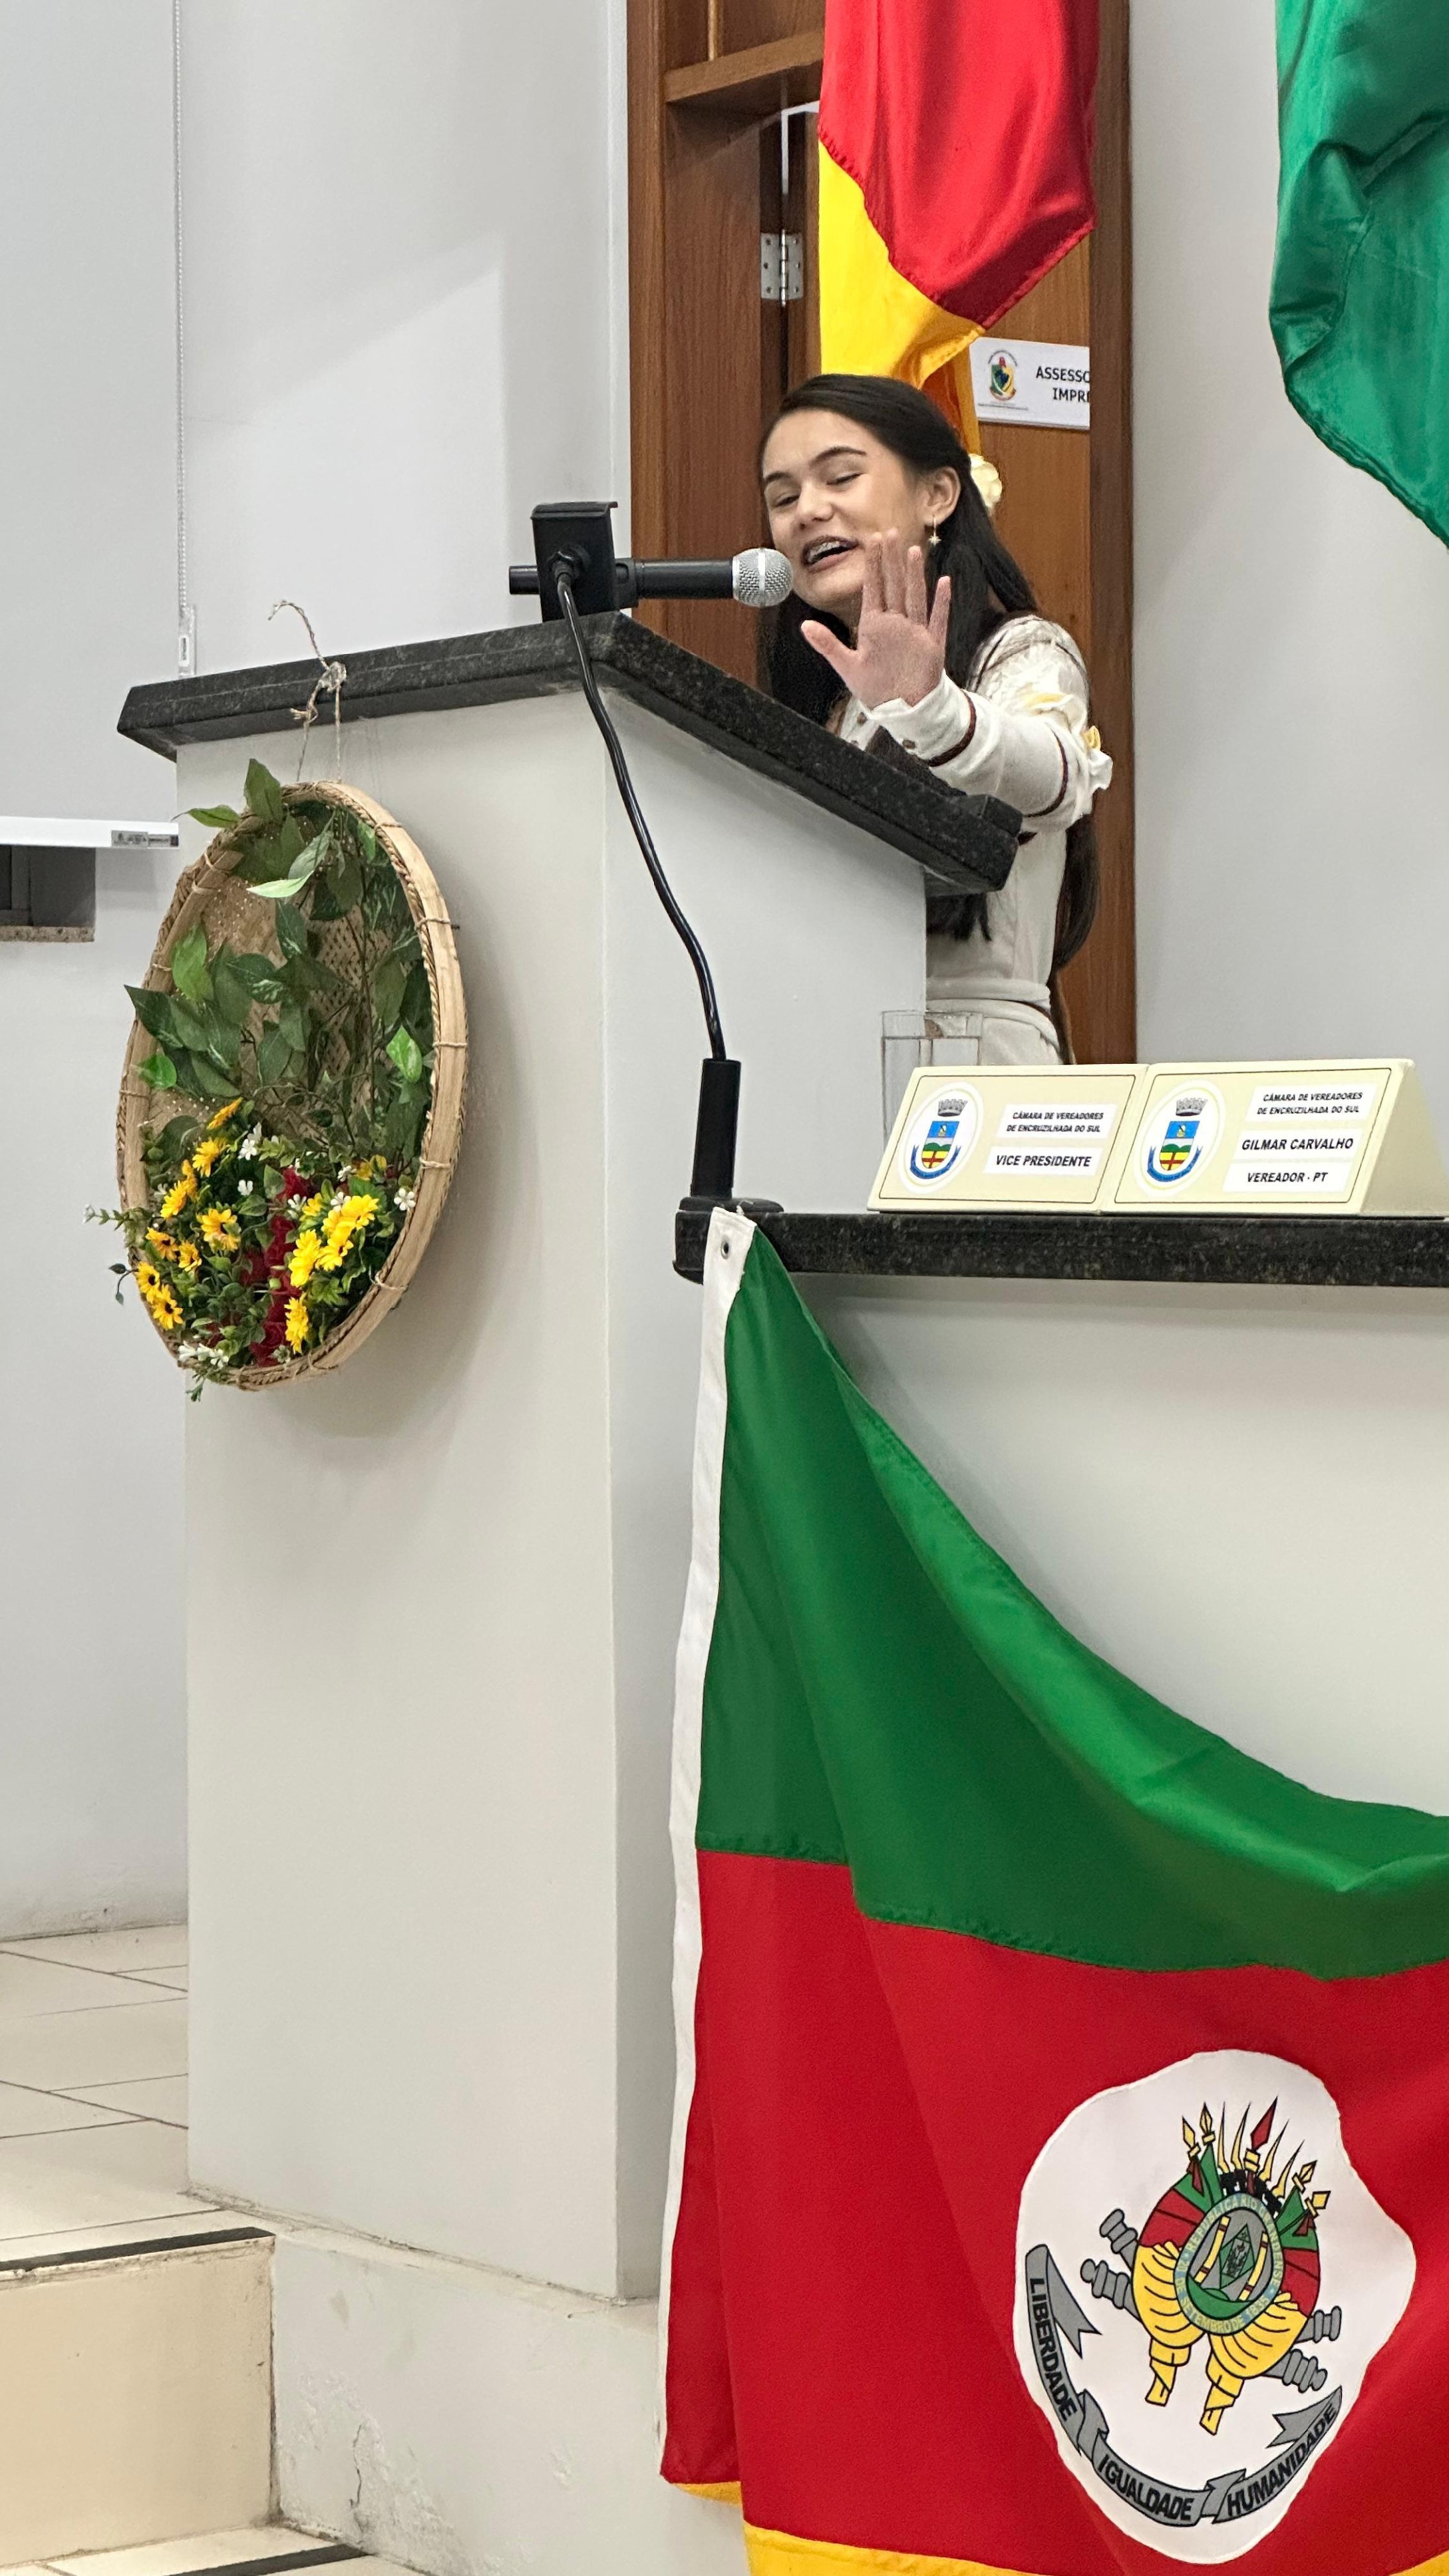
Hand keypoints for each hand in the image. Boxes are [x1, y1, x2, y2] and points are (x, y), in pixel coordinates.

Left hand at [801, 531, 951, 710]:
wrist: (901, 710)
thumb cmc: (876, 689)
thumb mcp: (847, 667)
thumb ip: (827, 644)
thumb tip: (804, 625)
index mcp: (874, 625)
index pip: (873, 588)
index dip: (873, 564)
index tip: (871, 539)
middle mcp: (895, 623)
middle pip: (894, 585)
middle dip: (891, 559)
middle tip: (891, 532)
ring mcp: (914, 632)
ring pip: (914, 596)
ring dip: (914, 575)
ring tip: (912, 550)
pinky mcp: (931, 646)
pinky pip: (937, 620)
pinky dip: (940, 603)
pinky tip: (942, 582)